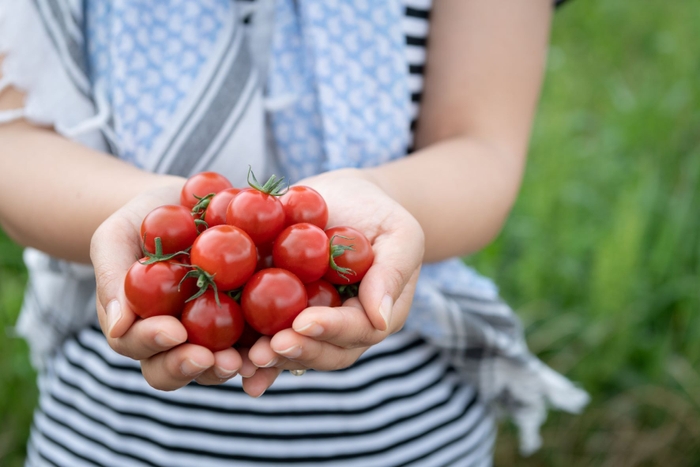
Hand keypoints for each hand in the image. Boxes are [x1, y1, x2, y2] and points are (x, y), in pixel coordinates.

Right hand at [90, 181, 255, 390]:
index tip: (172, 330)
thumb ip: (113, 277)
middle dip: (190, 366)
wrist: (185, 202)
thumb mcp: (115, 237)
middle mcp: (177, 337)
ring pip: (218, 361)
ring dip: (230, 366)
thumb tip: (119, 326)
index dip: (152, 343)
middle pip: (177, 366)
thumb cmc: (140, 220)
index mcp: (140, 324)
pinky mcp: (249, 316)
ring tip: (246, 360)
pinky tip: (279, 337)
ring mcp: (214, 330)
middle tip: (208, 357)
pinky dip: (267, 342)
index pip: (138, 345)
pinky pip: (258, 336)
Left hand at [243, 168, 423, 395]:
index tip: (304, 322)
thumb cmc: (380, 214)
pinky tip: (228, 358)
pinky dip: (247, 347)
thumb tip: (381, 319)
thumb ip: (393, 272)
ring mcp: (308, 321)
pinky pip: (264, 332)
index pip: (357, 331)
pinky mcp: (278, 310)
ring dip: (269, 359)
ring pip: (292, 349)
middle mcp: (340, 328)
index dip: (330, 330)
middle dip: (296, 351)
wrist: (345, 197)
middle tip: (269, 348)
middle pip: (322, 351)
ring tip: (246, 359)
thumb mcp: (400, 234)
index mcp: (373, 315)